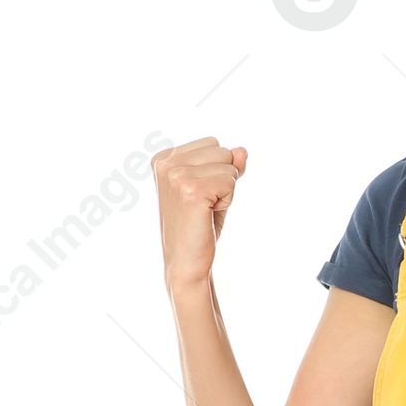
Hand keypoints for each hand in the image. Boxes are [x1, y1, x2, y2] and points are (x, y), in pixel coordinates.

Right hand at [153, 136, 247, 293]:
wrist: (187, 262)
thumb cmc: (199, 227)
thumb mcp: (215, 188)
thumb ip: (227, 165)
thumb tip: (242, 150)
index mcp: (163, 158)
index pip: (212, 143)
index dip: (216, 171)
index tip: (198, 195)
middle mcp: (166, 163)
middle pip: (222, 150)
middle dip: (223, 178)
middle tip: (203, 205)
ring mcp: (176, 175)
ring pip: (229, 166)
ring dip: (225, 191)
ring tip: (205, 210)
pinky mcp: (191, 190)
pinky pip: (231, 181)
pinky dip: (227, 201)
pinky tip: (208, 215)